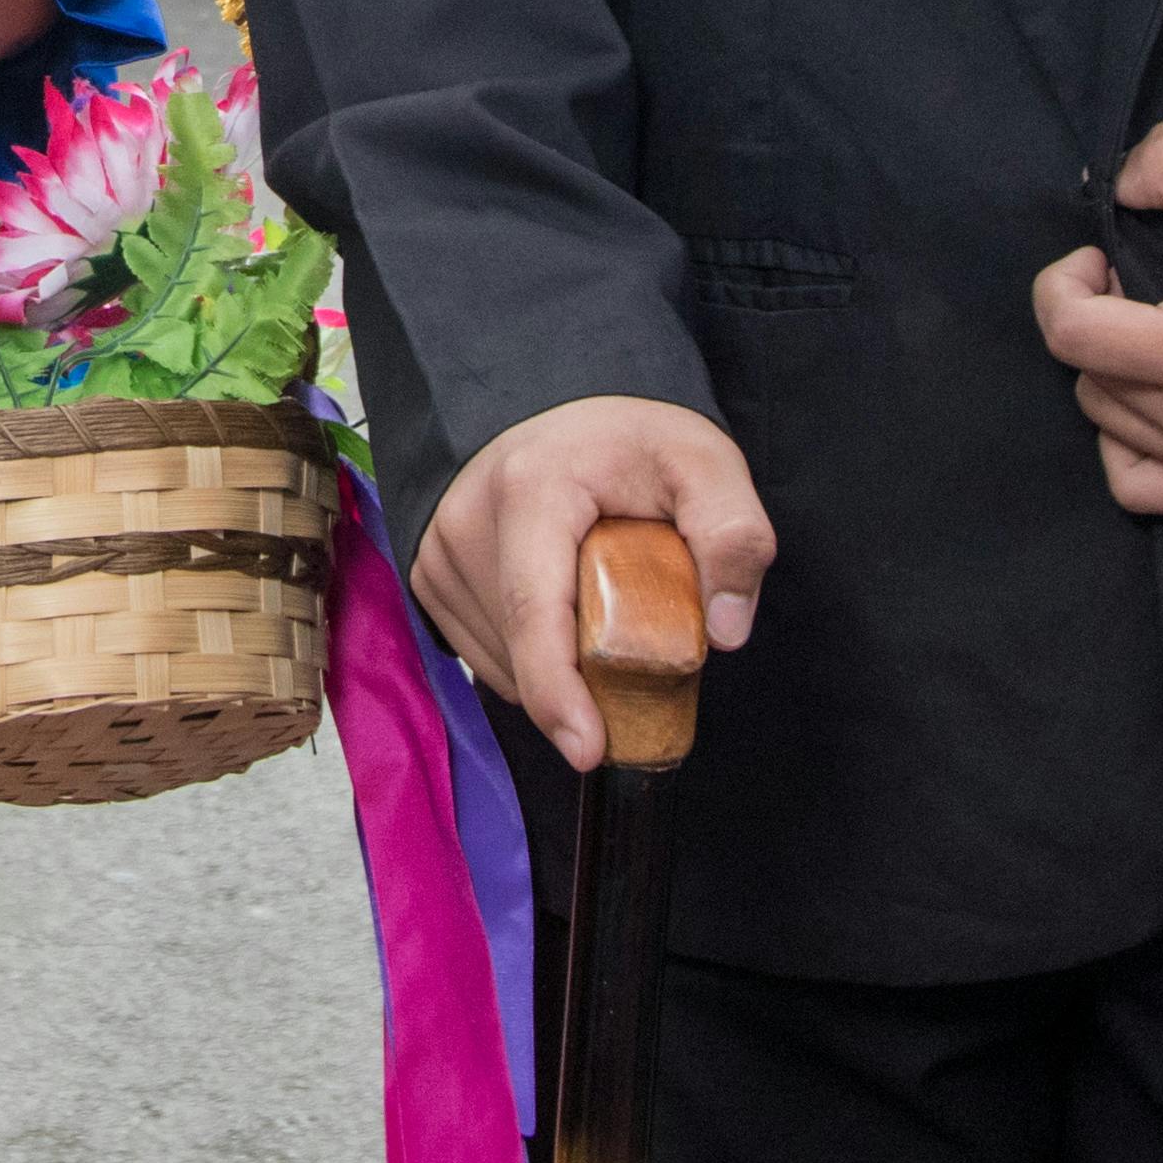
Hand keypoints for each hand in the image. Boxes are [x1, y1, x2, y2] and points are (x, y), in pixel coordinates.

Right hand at [410, 394, 770, 772]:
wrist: (567, 413)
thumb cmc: (633, 442)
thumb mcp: (707, 465)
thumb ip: (733, 536)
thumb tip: (726, 632)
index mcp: (530, 489)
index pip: (534, 610)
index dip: (558, 690)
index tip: (590, 749)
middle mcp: (466, 521)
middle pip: (523, 646)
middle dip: (585, 678)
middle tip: (643, 633)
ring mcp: (438, 552)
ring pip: (502, 661)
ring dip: (557, 670)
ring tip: (598, 607)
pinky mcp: (429, 577)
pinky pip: (485, 655)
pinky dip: (530, 661)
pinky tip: (564, 616)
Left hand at [1033, 124, 1162, 517]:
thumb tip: (1116, 186)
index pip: (1071, 335)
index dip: (1063, 283)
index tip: (1103, 255)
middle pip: (1088, 377)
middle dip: (1095, 319)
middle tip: (1140, 285)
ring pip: (1109, 428)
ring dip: (1112, 374)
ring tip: (1156, 334)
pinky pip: (1143, 490)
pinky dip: (1128, 446)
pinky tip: (1154, 403)